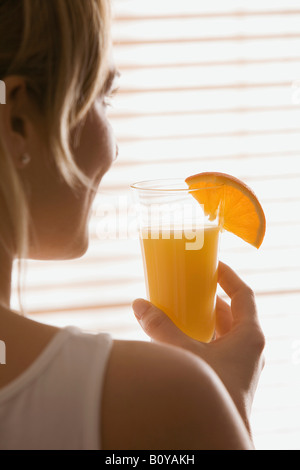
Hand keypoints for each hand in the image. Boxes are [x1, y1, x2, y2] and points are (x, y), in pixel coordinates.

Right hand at [132, 261, 264, 433]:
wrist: (218, 433)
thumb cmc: (211, 392)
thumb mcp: (184, 352)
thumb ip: (160, 328)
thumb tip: (140, 305)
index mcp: (250, 336)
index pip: (244, 295)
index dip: (229, 277)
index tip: (212, 266)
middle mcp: (250, 348)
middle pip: (233, 314)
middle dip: (211, 300)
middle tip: (191, 288)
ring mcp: (242, 364)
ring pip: (226, 333)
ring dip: (206, 320)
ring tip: (183, 310)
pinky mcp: (231, 377)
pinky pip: (220, 348)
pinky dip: (204, 338)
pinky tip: (183, 339)